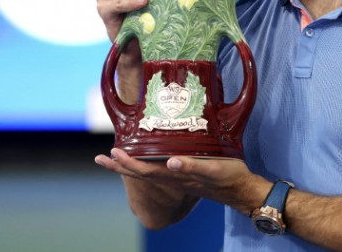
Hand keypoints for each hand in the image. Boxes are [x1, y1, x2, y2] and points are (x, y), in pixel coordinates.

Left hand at [95, 149, 269, 215]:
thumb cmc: (228, 177)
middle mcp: (172, 177)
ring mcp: (176, 177)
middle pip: (139, 173)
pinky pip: (159, 169)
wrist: (240, 189)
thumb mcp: (212, 169)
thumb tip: (170, 162)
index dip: (126, 162)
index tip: (112, 152)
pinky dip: (146, 163)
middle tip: (101, 157)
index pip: (143, 170)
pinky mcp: (183, 173)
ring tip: (115, 157)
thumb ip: (192, 166)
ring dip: (129, 165)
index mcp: (175, 175)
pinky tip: (145, 157)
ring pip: (147, 172)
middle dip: (119, 166)